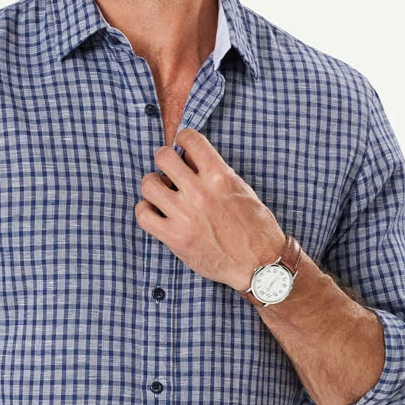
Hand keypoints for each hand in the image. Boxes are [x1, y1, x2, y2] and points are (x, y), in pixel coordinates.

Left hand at [134, 127, 285, 291]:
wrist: (260, 265)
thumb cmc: (256, 228)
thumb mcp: (242, 191)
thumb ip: (216, 174)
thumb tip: (192, 161)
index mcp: (220, 176)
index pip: (190, 139)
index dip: (183, 140)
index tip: (182, 149)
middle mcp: (200, 193)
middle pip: (162, 157)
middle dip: (164, 161)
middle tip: (169, 172)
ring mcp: (185, 215)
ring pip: (148, 185)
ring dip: (153, 186)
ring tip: (162, 194)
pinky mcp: (175, 238)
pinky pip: (143, 215)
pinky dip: (146, 211)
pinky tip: (156, 213)